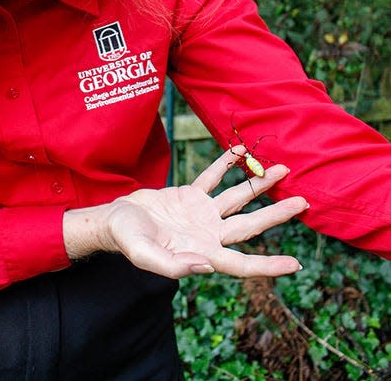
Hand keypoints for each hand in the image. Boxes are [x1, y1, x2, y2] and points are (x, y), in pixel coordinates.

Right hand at [102, 147, 306, 278]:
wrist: (114, 219)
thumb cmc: (128, 240)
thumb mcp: (146, 256)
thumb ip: (174, 265)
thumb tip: (207, 266)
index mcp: (202, 253)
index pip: (241, 263)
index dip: (268, 266)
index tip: (294, 265)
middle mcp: (209, 234)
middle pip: (250, 225)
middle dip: (277, 214)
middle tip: (303, 202)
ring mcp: (202, 214)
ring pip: (238, 197)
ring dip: (260, 184)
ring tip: (283, 169)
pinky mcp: (191, 195)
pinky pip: (214, 177)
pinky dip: (227, 164)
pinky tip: (241, 151)